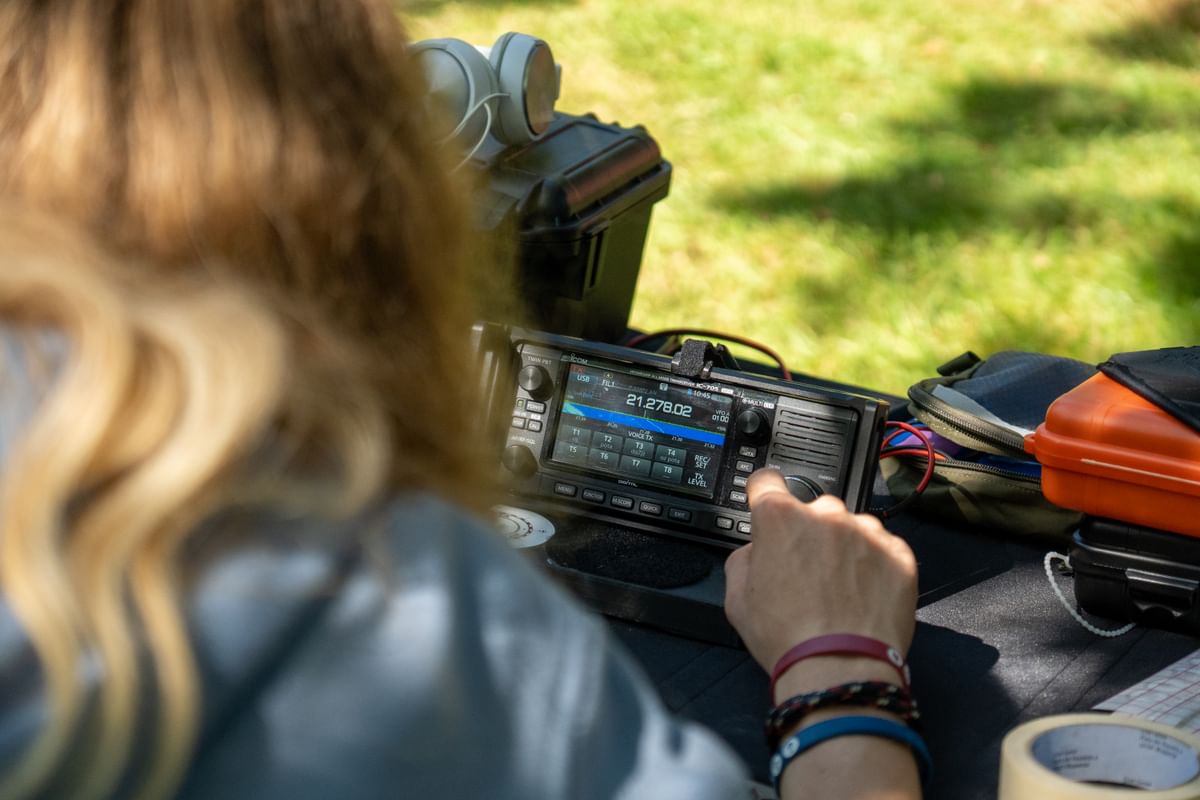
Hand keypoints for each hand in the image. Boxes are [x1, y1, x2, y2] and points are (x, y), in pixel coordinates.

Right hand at [724, 469, 917, 678]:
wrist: (840, 669)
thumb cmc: (787, 637)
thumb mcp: (736, 598)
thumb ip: (744, 557)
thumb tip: (759, 549)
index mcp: (780, 518)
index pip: (767, 481)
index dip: (764, 493)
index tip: (768, 500)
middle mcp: (825, 514)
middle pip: (813, 509)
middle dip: (808, 533)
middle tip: (806, 572)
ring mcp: (866, 532)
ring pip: (851, 528)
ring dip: (843, 548)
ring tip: (839, 591)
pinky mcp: (898, 553)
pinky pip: (882, 548)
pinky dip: (873, 565)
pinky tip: (862, 596)